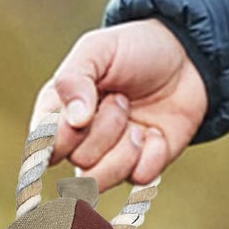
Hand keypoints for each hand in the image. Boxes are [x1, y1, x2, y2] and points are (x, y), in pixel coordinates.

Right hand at [33, 21, 207, 191]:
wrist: (186, 59)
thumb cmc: (134, 50)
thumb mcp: (98, 49)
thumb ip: (74, 79)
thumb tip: (75, 121)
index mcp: (58, 112)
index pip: (43, 146)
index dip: (61, 137)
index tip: (82, 115)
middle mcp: (79, 141)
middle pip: (79, 159)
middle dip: (106, 126)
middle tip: (121, 98)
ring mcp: (109, 159)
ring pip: (102, 179)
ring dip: (126, 146)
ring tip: (137, 119)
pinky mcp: (140, 169)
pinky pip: (138, 178)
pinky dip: (153, 153)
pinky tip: (156, 133)